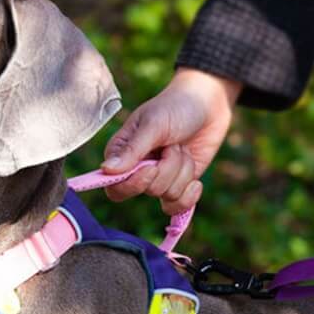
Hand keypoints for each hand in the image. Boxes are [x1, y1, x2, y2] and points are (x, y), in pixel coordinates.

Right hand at [102, 68, 241, 213]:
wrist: (207, 106)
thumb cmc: (175, 107)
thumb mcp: (153, 124)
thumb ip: (132, 149)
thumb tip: (106, 171)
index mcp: (122, 154)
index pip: (115, 187)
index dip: (134, 184)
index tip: (152, 168)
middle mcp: (137, 170)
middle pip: (148, 190)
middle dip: (168, 167)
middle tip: (173, 144)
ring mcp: (159, 179)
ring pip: (168, 195)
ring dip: (183, 171)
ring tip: (183, 149)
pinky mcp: (179, 186)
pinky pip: (179, 206)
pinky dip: (191, 195)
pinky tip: (196, 180)